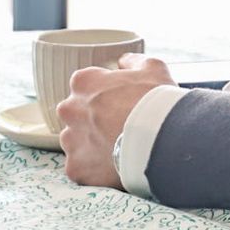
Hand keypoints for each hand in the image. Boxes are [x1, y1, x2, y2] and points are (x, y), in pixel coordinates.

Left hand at [57, 52, 174, 188]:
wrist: (160, 138)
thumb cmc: (155, 100)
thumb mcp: (152, 67)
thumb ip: (132, 61)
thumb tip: (124, 62)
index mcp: (84, 82)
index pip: (86, 84)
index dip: (106, 93)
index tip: (121, 101)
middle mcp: (70, 109)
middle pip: (77, 113)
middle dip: (94, 118)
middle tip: (120, 124)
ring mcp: (71, 140)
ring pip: (76, 141)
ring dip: (92, 143)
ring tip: (119, 146)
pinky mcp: (76, 167)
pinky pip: (82, 167)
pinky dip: (95, 168)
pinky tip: (114, 164)